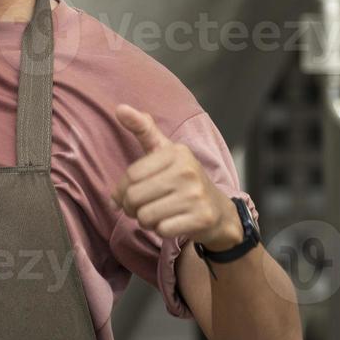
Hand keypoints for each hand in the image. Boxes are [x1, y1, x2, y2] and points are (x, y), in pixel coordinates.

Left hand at [108, 104, 240, 248]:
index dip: (122, 191)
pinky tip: (171, 223)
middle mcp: (187, 170)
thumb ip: (143, 130)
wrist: (220, 211)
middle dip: (132, 209)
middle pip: (135, 198)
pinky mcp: (201, 217)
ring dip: (145, 221)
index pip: (130, 176)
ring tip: (158, 214)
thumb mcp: (165, 152)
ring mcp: (196, 194)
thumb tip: (119, 108)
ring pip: (146, 216)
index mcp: (176, 152)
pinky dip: (161, 231)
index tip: (126, 196)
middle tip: (141, 209)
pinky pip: (162, 230)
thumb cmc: (183, 180)